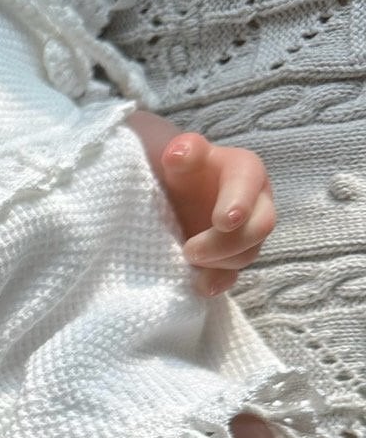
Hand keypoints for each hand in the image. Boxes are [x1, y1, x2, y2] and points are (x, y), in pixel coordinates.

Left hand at [159, 133, 276, 297]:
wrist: (178, 191)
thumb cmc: (185, 170)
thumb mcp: (183, 155)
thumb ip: (185, 151)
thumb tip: (178, 154)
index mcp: (246, 173)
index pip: (249, 185)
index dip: (240, 203)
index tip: (224, 221)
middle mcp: (255, 204)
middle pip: (259, 228)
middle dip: (227, 243)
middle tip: (190, 250)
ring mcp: (246, 234)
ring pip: (246, 254)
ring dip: (219, 263)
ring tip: (186, 259)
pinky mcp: (231, 258)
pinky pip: (233, 275)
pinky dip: (218, 282)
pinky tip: (201, 286)